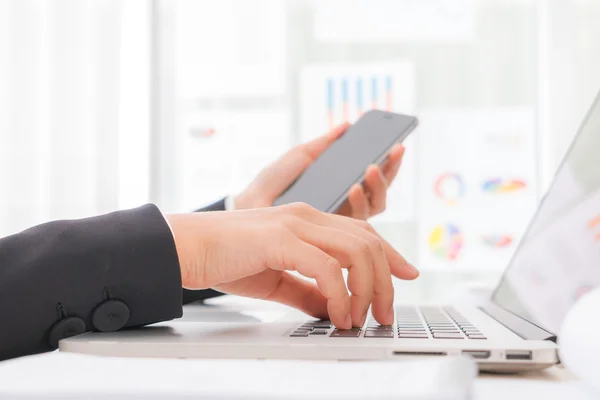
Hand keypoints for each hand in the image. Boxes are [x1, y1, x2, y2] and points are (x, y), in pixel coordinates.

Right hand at [166, 203, 418, 328]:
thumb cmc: (225, 259)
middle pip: (367, 243)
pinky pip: (328, 268)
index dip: (389, 255)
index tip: (406, 275)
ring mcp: (296, 224)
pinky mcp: (282, 238)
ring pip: (356, 252)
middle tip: (384, 314)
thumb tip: (334, 309)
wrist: (186, 248)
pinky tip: (338, 314)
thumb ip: (308, 291)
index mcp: (308, 220)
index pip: (362, 233)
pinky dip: (341, 295)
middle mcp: (308, 216)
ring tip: (363, 319)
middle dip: (385, 282)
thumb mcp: (277, 279)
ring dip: (368, 289)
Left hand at [235, 123, 405, 219]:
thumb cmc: (270, 185)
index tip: (399, 144)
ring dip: (377, 186)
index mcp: (340, 189)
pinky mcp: (330, 239)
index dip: (390, 163)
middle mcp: (344, 208)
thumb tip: (346, 126)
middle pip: (378, 193)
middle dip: (389, 172)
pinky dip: (357, 203)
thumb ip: (324, 145)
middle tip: (393, 150)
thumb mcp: (299, 158)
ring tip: (370, 167)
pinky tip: (352, 186)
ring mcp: (338, 225)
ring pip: (372, 208)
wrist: (248, 209)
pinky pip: (352, 224)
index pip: (373, 177)